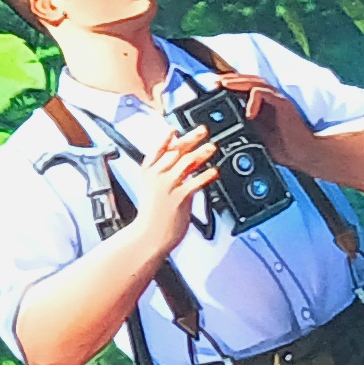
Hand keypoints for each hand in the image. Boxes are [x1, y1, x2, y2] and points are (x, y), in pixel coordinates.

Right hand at [131, 124, 221, 244]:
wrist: (149, 236)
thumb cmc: (153, 213)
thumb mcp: (153, 186)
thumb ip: (165, 167)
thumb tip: (179, 150)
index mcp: (148, 171)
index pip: (158, 148)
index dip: (168, 137)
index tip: (176, 128)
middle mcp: (157, 176)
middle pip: (175, 151)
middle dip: (190, 139)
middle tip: (202, 130)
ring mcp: (168, 186)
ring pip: (186, 163)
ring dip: (201, 153)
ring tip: (212, 148)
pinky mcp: (179, 198)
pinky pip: (196, 182)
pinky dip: (207, 175)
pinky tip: (214, 172)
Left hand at [204, 69, 312, 166]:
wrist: (301, 153)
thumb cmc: (280, 146)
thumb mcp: (254, 134)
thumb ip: (241, 125)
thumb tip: (220, 126)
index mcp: (262, 103)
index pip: (244, 86)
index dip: (229, 83)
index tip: (213, 87)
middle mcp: (270, 97)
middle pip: (248, 80)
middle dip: (230, 79)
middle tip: (215, 82)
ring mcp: (277, 99)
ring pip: (256, 83)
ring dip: (239, 83)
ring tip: (224, 86)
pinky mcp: (284, 104)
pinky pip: (266, 94)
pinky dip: (254, 100)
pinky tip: (248, 112)